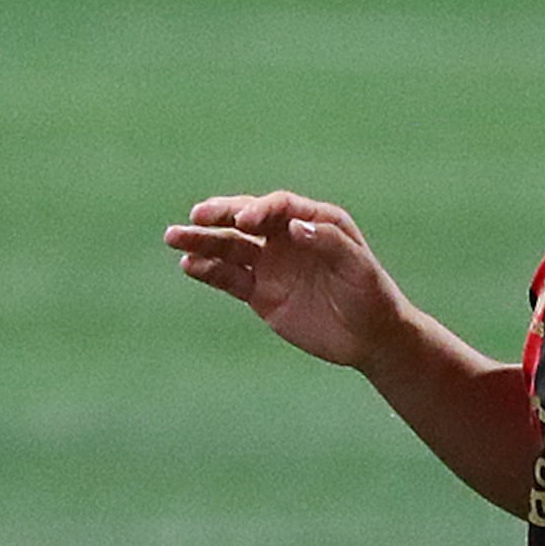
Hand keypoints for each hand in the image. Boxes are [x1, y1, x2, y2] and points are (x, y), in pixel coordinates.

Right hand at [166, 191, 408, 370]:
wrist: (370, 338)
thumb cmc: (371, 296)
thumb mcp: (358, 268)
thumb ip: (328, 243)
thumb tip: (294, 226)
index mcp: (314, 222)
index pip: (280, 208)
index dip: (260, 211)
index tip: (243, 222)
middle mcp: (287, 238)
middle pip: (247, 220)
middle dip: (220, 216)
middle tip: (196, 215)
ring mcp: (271, 265)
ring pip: (230, 247)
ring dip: (203, 241)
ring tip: (174, 237)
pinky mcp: (260, 292)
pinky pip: (229, 278)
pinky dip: (209, 270)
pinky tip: (189, 265)